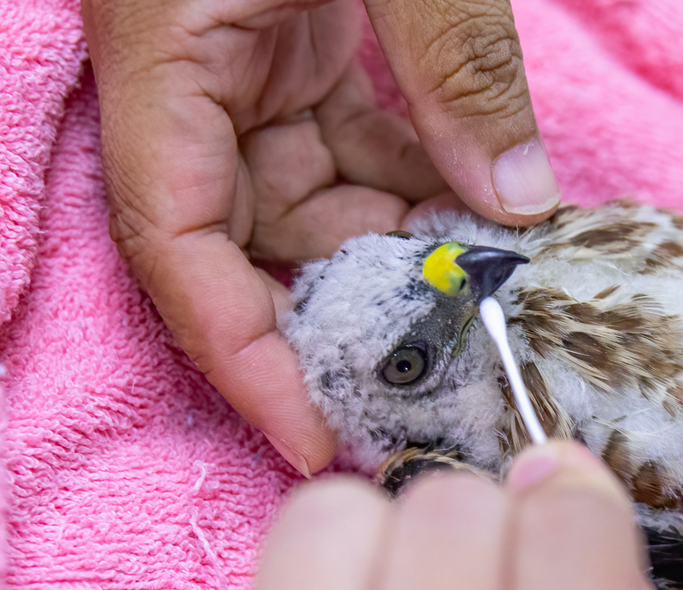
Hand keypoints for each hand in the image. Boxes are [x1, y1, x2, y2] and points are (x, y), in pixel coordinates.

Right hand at [84, 0, 560, 474]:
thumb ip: (452, 64)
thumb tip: (515, 204)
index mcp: (167, 59)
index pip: (176, 243)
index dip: (240, 355)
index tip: (311, 435)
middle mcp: (194, 88)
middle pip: (249, 249)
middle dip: (343, 317)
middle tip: (435, 375)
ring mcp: (247, 79)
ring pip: (314, 212)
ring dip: (398, 257)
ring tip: (480, 292)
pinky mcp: (298, 62)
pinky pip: (353, 157)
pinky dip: (414, 193)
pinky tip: (480, 214)